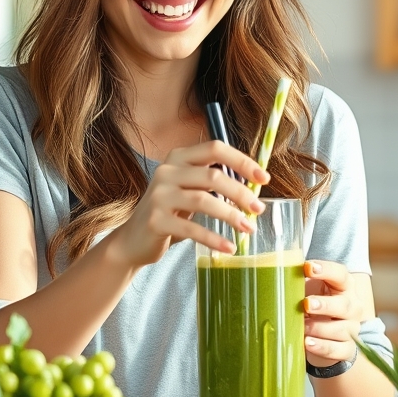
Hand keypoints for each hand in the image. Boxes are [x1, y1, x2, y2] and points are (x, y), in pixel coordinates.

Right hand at [103, 141, 267, 267]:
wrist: (133, 240)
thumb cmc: (169, 212)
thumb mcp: (188, 189)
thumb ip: (212, 181)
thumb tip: (254, 186)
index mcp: (178, 157)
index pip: (215, 149)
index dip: (242, 161)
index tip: (264, 178)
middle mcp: (166, 171)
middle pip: (213, 175)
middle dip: (241, 193)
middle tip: (259, 209)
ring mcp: (158, 195)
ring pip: (204, 200)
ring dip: (231, 216)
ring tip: (248, 228)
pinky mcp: (155, 220)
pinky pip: (192, 228)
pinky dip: (214, 238)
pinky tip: (229, 247)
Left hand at [302, 260, 365, 366]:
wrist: (325, 336)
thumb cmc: (314, 307)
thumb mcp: (308, 292)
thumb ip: (296, 283)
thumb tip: (274, 274)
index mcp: (344, 286)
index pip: (340, 274)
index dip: (326, 269)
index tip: (308, 267)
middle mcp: (352, 307)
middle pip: (344, 304)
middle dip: (325, 305)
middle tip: (306, 304)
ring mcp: (351, 329)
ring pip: (341, 329)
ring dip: (319, 328)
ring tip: (303, 327)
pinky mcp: (347, 349)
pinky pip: (338, 350)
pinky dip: (323, 347)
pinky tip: (308, 343)